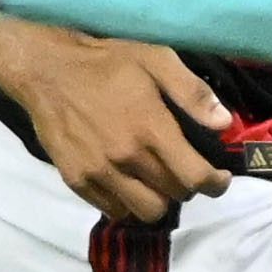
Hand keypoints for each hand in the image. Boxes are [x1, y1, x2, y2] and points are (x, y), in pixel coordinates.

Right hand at [0, 30, 235, 218]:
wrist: (47, 69)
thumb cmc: (106, 61)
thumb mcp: (156, 59)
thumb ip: (192, 92)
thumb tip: (224, 123)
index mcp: (151, 128)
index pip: (195, 176)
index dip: (215, 183)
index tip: (218, 178)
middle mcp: (126, 156)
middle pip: (174, 196)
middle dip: (187, 185)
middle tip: (182, 169)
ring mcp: (99, 172)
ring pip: (145, 212)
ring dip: (158, 199)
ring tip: (155, 180)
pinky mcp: (77, 180)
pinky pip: (113, 210)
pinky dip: (127, 202)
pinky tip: (128, 182)